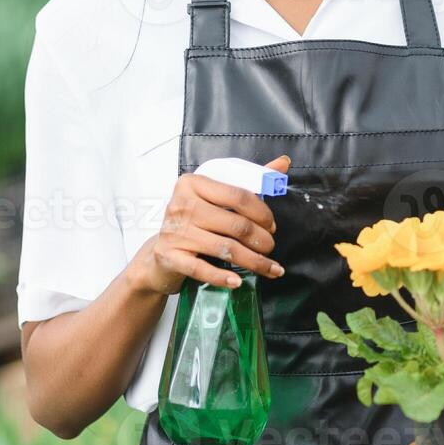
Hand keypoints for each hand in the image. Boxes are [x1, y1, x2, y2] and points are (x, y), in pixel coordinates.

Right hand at [128, 155, 288, 294]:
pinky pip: (202, 269)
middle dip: (261, 239)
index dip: (262, 212)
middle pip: (236, 224)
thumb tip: (283, 163)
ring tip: (269, 268)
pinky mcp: (170, 257)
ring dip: (254, 261)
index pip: (239, 196)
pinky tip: (238, 281)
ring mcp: (175, 232)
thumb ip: (249, 179)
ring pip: (225, 248)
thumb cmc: (194, 221)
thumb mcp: (216, 196)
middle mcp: (182, 205)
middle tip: (270, 247)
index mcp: (193, 183)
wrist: (160, 254)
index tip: (272, 225)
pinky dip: (223, 277)